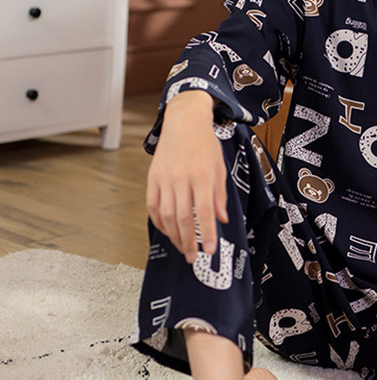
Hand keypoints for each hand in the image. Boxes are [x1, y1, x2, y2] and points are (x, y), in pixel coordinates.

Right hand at [145, 91, 228, 262]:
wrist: (184, 122)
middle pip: (184, 218)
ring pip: (167, 216)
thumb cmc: (205, 145)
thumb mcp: (220, 168)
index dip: (207, 234)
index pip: (205, 212)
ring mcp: (165, 179)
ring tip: (183, 248)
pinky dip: (160, 222)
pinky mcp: (152, 178)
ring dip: (174, 236)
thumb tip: (221, 219)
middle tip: (193, 257)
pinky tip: (168, 231)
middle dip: (189, 242)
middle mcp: (182, 179)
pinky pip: (153, 207)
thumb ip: (219, 195)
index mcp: (203, 176)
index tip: (209, 251)